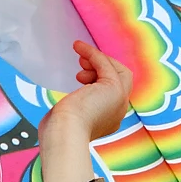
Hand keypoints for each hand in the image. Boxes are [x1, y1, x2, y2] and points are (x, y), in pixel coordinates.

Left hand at [38, 41, 132, 181]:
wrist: (64, 134)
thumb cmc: (60, 130)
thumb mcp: (71, 116)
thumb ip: (77, 108)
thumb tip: (71, 102)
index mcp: (109, 121)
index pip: (111, 93)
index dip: (99, 79)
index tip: (81, 74)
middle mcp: (118, 112)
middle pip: (120, 80)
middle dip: (102, 68)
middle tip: (81, 64)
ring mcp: (119, 101)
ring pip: (117, 71)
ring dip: (98, 60)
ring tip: (79, 60)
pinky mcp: (114, 89)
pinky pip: (106, 64)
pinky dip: (92, 54)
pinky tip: (79, 48)